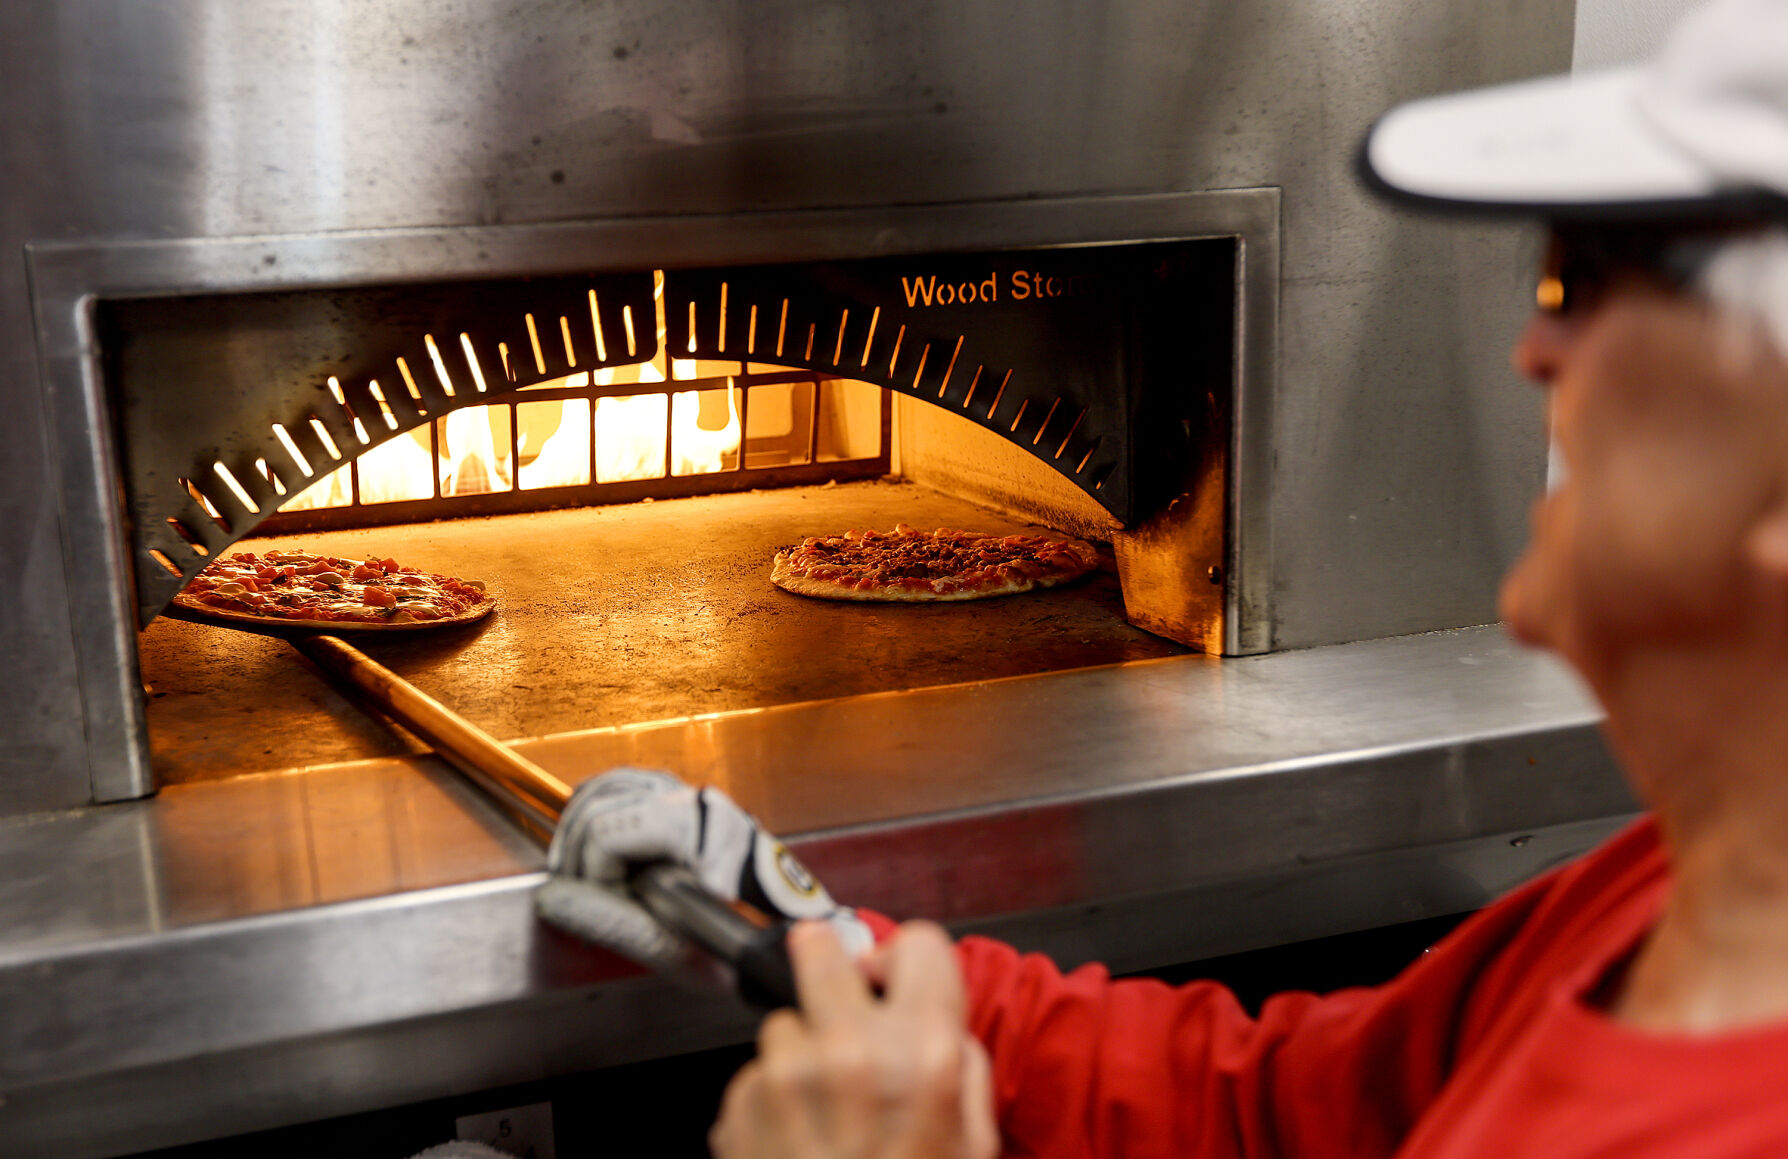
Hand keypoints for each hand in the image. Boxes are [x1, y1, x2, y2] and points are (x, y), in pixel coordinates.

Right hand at [535, 769, 870, 974]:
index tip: (606, 903)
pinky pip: (625, 787)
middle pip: (601, 802)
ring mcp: (690, 796)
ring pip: (609, 786)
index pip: (607, 831)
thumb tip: (554, 898)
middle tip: (583, 892)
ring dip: (582, 828)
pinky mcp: (683, 800)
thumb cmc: (737, 944)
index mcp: (695, 832)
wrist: (777, 937)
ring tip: (583, 872)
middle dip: (579, 851)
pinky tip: (598, 848)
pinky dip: (599, 813)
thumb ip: (610, 919)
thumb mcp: (671, 945)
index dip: (592, 872)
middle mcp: (695, 802)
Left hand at [710, 921, 998, 1158]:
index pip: (922, 942)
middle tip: (837, 1003)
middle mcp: (853, 1050)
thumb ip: (958, 1064)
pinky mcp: (742, 1102)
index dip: (909, 959)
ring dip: (801, 1054)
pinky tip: (797, 1143)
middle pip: (821, 949)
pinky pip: (756, 1074)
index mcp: (925, 1053)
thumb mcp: (973, 1144)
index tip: (895, 978)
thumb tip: (934, 1018)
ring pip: (785, 1023)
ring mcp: (789, 1074)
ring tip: (825, 1115)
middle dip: (829, 969)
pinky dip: (771, 1100)